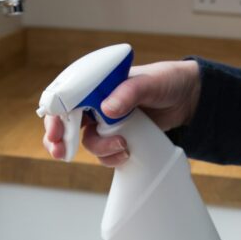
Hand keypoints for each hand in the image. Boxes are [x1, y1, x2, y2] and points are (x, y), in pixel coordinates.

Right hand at [42, 58, 200, 166]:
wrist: (186, 99)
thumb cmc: (165, 81)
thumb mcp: (150, 83)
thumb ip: (128, 93)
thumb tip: (107, 109)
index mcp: (95, 83)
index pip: (64, 98)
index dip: (54, 116)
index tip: (55, 132)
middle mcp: (94, 103)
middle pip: (65, 123)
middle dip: (60, 140)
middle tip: (61, 152)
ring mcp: (104, 123)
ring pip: (86, 142)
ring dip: (99, 150)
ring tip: (122, 146)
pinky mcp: (116, 138)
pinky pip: (104, 153)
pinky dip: (111, 158)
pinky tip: (126, 153)